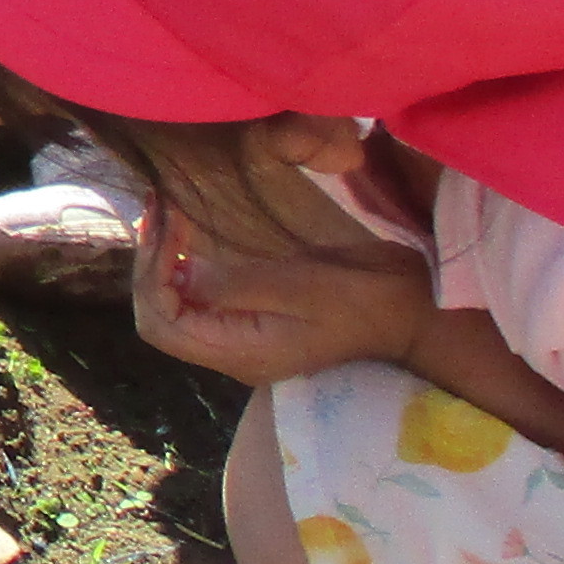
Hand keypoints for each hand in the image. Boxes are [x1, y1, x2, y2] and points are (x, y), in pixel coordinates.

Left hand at [127, 222, 434, 389]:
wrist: (413, 313)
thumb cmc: (365, 299)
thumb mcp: (304, 286)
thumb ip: (238, 285)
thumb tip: (182, 272)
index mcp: (241, 354)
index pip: (162, 325)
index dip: (152, 274)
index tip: (171, 225)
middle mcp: (232, 352)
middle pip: (160, 316)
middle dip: (151, 262)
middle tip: (160, 209)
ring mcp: (241, 338)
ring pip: (175, 305)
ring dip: (163, 260)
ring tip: (165, 212)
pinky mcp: (252, 319)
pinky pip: (200, 296)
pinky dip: (184, 263)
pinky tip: (187, 231)